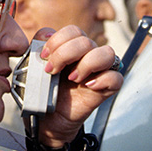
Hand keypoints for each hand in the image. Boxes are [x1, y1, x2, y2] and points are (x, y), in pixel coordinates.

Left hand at [33, 26, 122, 146]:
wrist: (48, 119)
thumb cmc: (44, 92)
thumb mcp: (35, 68)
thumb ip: (37, 47)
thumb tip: (46, 34)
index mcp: (73, 47)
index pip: (73, 31)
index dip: (58, 40)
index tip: (44, 57)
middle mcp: (88, 55)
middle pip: (86, 41)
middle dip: (65, 54)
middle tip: (52, 71)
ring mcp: (100, 72)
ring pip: (107, 53)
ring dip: (86, 64)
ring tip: (72, 78)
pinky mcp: (106, 89)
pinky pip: (116, 78)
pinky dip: (103, 79)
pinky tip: (88, 86)